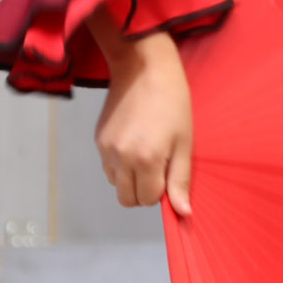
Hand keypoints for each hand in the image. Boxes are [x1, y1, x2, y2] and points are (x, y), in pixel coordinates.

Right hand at [97, 31, 193, 215]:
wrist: (144, 70)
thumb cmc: (173, 104)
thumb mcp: (185, 143)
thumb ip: (180, 180)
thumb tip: (183, 213)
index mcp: (144, 159)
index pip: (147, 199)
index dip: (161, 192)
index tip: (169, 173)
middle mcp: (119, 157)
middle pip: (126, 199)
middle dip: (144, 192)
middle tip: (159, 168)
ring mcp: (105, 149)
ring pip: (115, 184)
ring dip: (131, 179)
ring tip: (147, 152)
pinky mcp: (98, 140)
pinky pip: (108, 167)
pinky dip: (120, 165)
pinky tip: (135, 142)